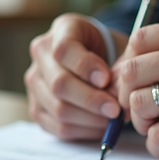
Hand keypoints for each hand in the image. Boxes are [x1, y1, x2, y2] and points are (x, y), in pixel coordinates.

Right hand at [24, 13, 126, 139]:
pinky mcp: (37, 108)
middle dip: (91, 100)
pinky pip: (57, 126)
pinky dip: (83, 131)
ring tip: (112, 119)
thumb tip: (117, 95)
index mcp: (63, 29)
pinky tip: (100, 126)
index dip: (85, 67)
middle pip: (58, 83)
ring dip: (89, 119)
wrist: (99, 59)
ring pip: (58, 108)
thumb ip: (122, 66)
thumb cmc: (112, 52)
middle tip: (115, 109)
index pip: (64, 49)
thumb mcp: (121, 47)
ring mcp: (36, 82)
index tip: (106, 79)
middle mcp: (42, 53)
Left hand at [112, 21, 158, 159]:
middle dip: (127, 98)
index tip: (135, 87)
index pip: (139, 40)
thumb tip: (118, 75)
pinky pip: (158, 136)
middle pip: (132, 72)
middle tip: (145, 115)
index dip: (128, 66)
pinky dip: (158, 148)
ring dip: (143, 126)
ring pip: (139, 104)